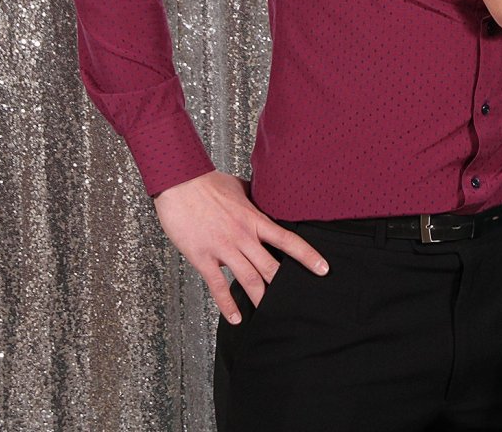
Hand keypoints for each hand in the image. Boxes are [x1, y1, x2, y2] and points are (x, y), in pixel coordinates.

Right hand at [153, 170, 327, 323]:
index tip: (323, 269)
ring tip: (272, 315)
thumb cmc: (208, 183)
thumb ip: (255, 199)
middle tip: (298, 301)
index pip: (287, 240)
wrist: (179, 183)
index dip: (307, 256)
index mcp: (254, 219)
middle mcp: (243, 236)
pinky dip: (228, 305)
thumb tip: (268, 199)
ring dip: (262, 299)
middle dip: (285, 286)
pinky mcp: (203, 257)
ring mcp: (223, 248)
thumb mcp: (240, 188)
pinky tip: (236, 318)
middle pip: (271, 267)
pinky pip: (218, 285)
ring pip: (249, 279)